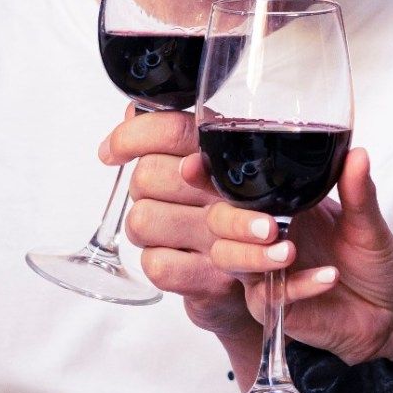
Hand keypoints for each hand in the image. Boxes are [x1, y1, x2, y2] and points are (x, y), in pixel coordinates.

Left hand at [99, 104, 257, 340]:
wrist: (279, 275)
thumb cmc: (234, 210)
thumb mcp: (214, 163)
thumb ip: (174, 136)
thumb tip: (133, 112)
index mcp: (229, 153)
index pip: (172, 130)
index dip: (132, 135)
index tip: (113, 150)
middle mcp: (230, 191)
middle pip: (147, 176)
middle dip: (142, 186)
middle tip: (160, 194)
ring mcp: (225, 238)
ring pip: (142, 220)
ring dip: (148, 225)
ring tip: (169, 224)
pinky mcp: (214, 280)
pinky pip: (156, 264)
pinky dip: (159, 260)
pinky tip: (179, 253)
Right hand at [203, 147, 392, 364]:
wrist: (392, 315)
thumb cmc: (374, 263)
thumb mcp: (368, 222)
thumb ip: (358, 190)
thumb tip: (357, 154)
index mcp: (280, 204)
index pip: (234, 187)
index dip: (206, 177)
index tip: (194, 167)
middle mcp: (266, 235)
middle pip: (218, 224)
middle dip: (233, 222)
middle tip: (267, 226)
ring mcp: (264, 272)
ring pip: (229, 260)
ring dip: (254, 255)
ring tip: (289, 253)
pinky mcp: (274, 307)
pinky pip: (267, 296)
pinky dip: (296, 285)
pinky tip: (327, 277)